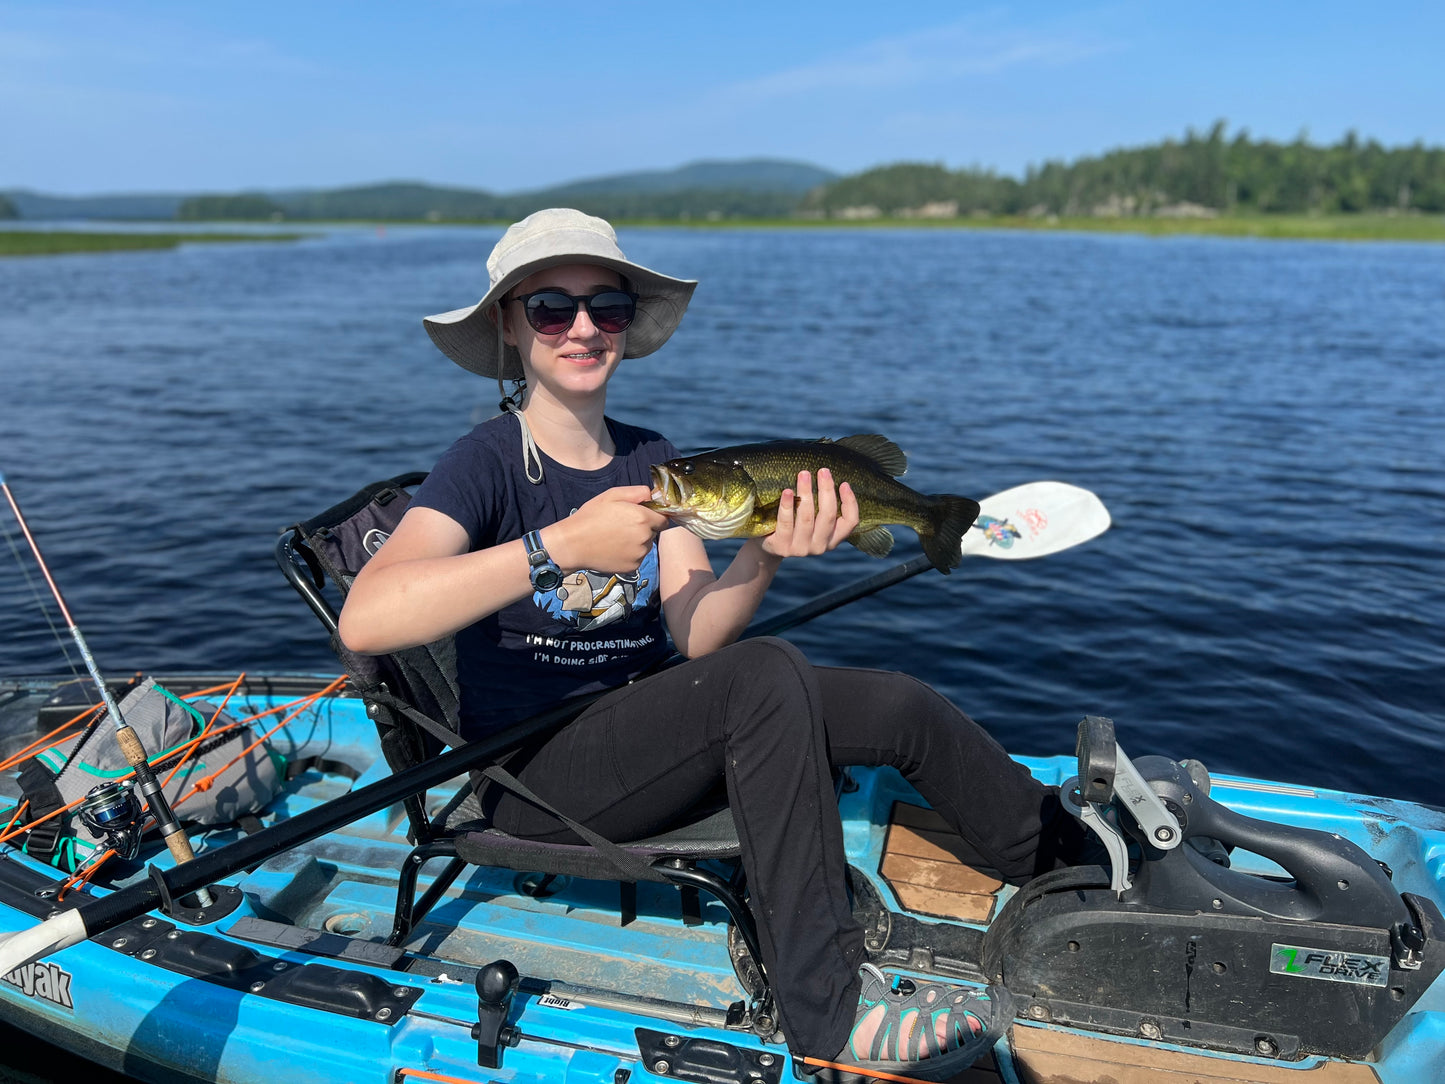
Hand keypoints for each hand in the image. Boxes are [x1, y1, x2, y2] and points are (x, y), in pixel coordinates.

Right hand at [544, 486, 667, 572]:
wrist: (573, 545)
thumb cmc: (590, 517)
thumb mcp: (612, 495)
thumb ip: (637, 492)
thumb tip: (653, 495)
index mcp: (642, 518)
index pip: (664, 518)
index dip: (655, 515)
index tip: (644, 515)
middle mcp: (645, 537)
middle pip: (654, 532)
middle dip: (645, 527)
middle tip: (623, 525)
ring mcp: (639, 554)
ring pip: (646, 545)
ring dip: (637, 541)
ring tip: (616, 537)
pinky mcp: (633, 567)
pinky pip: (637, 557)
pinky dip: (630, 553)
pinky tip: (614, 548)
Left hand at [759, 469, 858, 559]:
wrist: (767, 549)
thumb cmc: (794, 527)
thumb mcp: (813, 521)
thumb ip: (822, 508)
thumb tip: (827, 476)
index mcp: (832, 539)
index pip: (850, 522)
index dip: (850, 502)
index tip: (844, 483)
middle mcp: (820, 546)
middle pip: (828, 516)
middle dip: (826, 490)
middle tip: (823, 471)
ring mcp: (801, 548)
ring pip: (807, 517)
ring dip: (806, 493)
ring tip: (804, 474)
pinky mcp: (782, 546)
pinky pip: (786, 523)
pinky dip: (787, 505)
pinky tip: (787, 491)